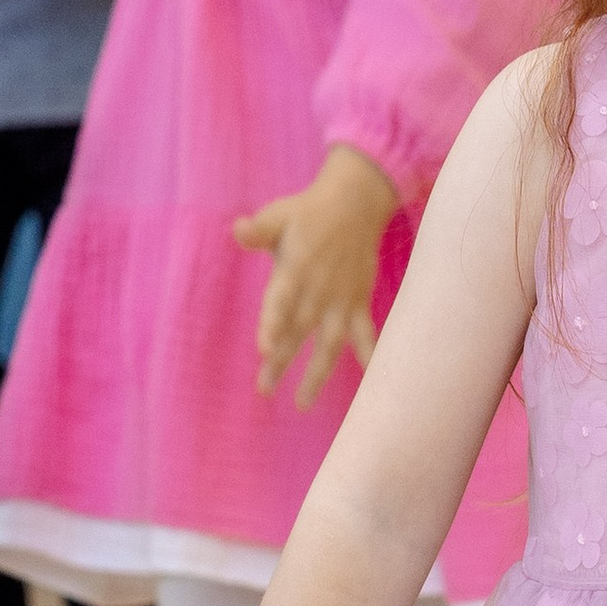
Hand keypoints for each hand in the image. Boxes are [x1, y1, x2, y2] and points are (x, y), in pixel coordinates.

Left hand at [235, 144, 397, 404]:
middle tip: (264, 388)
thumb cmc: (308, 211)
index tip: (264, 349)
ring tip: (303, 403)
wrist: (357, 202)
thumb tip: (237, 229)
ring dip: (317, 374)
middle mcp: (318, 290)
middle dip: (281, 360)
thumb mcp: (279, 215)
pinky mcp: (358, 302)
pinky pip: (366, 333)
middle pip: (298, 331)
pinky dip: (369, 354)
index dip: (273, 324)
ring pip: (329, 343)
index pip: (281, 301)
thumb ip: (257, 229)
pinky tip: (370, 379)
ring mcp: (341, 300)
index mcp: (295, 269)